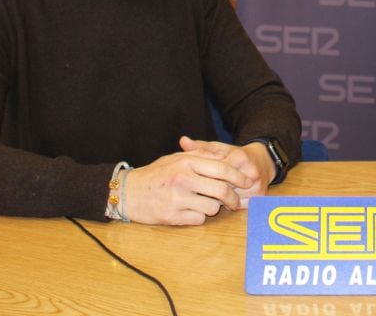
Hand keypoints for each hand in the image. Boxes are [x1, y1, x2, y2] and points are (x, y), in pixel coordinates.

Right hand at [121, 137, 254, 225]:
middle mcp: (183, 179)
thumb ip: (201, 156)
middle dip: (234, 198)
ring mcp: (178, 198)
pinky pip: (198, 219)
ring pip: (212, 207)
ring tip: (204, 203)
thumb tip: (226, 158)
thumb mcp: (176, 158)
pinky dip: (199, 217)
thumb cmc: (155, 174)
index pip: (222, 168)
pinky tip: (190, 211)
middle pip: (221, 190)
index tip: (247, 181)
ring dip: (213, 207)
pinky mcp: (172, 216)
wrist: (127, 192)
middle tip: (236, 201)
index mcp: (186, 162)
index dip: (238, 176)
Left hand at [179, 136, 273, 206]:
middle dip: (210, 190)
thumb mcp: (219, 148)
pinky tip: (221, 201)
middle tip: (195, 192)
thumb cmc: (236, 154)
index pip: (218, 172)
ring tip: (207, 197)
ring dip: (219, 199)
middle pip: (224, 187)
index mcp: (239, 157)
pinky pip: (240, 205)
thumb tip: (182, 141)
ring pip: (231, 198)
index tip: (192, 180)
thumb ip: (201, 147)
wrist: (263, 160)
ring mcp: (257, 185)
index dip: (203, 177)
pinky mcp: (260, 196)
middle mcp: (250, 172)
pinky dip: (229, 204)